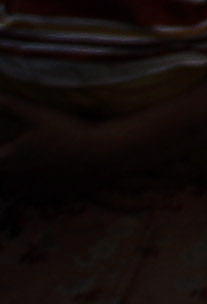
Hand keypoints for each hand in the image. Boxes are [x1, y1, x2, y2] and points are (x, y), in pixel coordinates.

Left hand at [0, 91, 116, 194]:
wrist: (98, 154)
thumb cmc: (66, 132)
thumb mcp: (37, 114)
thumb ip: (10, 106)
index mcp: (7, 160)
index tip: (3, 150)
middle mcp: (14, 180)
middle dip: (3, 166)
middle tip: (9, 158)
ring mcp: (30, 191)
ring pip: (10, 192)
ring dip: (10, 182)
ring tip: (20, 168)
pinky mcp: (47, 197)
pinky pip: (28, 198)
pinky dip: (27, 190)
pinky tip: (36, 178)